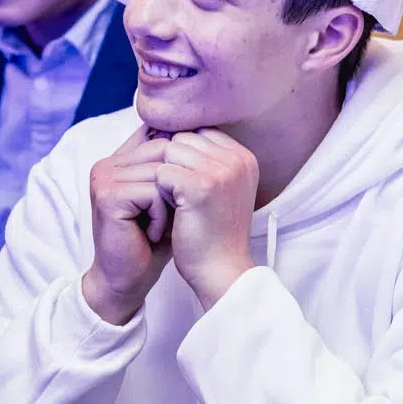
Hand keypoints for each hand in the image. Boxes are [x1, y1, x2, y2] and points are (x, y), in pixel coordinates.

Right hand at [80, 129, 174, 324]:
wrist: (130, 279)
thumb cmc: (153, 240)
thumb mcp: (169, 197)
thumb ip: (175, 168)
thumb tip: (202, 135)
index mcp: (118, 161)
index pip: (158, 139)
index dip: (179, 165)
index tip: (183, 196)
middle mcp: (107, 165)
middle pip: (161, 152)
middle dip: (177, 185)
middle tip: (174, 215)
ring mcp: (104, 179)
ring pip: (161, 172)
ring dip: (171, 203)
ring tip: (161, 226)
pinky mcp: (107, 196)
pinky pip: (152, 192)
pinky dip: (161, 216)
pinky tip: (152, 234)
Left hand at [154, 129, 257, 307]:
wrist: (221, 271)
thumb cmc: (215, 234)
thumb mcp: (221, 189)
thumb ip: (207, 160)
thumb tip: (174, 135)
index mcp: (244, 158)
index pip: (200, 132)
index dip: (183, 155)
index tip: (183, 184)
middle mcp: (237, 159)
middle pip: (184, 138)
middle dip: (172, 163)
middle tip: (177, 196)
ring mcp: (221, 171)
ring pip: (170, 151)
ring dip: (164, 176)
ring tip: (173, 203)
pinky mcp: (201, 185)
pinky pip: (162, 171)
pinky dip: (158, 191)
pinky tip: (169, 211)